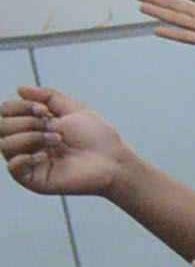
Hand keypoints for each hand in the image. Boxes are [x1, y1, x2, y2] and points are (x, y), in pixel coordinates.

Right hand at [0, 83, 128, 197]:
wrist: (112, 160)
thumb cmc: (95, 136)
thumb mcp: (72, 109)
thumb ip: (47, 96)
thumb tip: (20, 88)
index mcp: (31, 125)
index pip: (5, 112)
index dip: (19, 107)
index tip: (44, 110)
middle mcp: (25, 143)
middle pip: (1, 127)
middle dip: (26, 122)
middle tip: (52, 126)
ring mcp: (27, 161)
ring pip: (4, 145)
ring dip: (30, 138)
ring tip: (57, 140)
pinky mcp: (33, 179)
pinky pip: (12, 167)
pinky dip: (26, 158)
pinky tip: (46, 156)